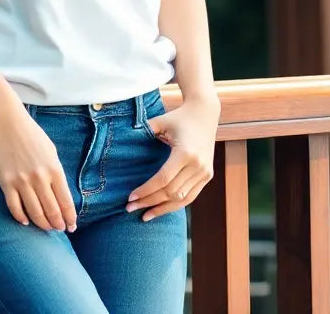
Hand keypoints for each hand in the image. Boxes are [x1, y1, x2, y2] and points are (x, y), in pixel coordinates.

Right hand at [0, 106, 77, 231]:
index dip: (70, 218)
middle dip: (58, 224)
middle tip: (59, 229)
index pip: (66, 203)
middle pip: (52, 211)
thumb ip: (56, 173)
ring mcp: (22, 181)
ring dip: (42, 224)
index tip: (71, 226)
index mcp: (54, 169)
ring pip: (35, 213)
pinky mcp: (6, 182)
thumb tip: (61, 196)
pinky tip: (25, 221)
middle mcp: (40, 178)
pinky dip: (21, 218)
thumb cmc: (31, 134)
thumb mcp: (51, 152)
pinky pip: (14, 207)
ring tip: (46, 227)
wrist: (7, 121)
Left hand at [126, 96, 219, 220]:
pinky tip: (161, 209)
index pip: (163, 179)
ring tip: (145, 216)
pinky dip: (175, 204)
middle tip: (130, 208)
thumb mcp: (160, 121)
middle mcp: (198, 166)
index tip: (131, 198)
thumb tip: (121, 141)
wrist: (204, 113)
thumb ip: (143, 131)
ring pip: (182, 199)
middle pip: (171, 192)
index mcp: (185, 153)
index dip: (146, 190)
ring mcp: (205, 173)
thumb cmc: (178, 117)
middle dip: (150, 202)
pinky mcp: (207, 176)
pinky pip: (191, 196)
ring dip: (162, 209)